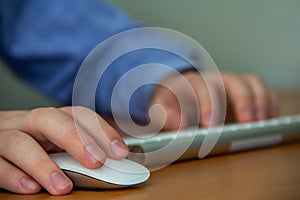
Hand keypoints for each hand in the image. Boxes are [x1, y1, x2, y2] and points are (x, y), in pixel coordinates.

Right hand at [0, 106, 127, 194]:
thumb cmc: (31, 146)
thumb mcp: (55, 144)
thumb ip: (78, 152)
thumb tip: (112, 164)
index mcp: (51, 120)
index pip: (78, 116)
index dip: (101, 130)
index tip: (119, 151)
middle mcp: (29, 124)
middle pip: (50, 119)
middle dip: (76, 139)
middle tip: (96, 162)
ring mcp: (5, 137)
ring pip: (19, 142)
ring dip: (43, 165)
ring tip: (62, 186)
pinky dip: (13, 176)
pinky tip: (31, 188)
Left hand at [151, 71, 278, 129]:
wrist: (179, 91)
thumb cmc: (172, 102)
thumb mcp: (161, 108)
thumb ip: (166, 115)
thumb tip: (178, 124)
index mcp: (192, 83)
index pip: (203, 88)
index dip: (208, 105)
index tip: (210, 124)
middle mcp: (214, 80)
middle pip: (232, 81)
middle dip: (241, 100)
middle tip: (246, 123)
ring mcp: (231, 84)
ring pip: (250, 82)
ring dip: (259, 100)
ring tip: (261, 121)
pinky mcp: (244, 91)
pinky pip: (261, 88)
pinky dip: (269, 100)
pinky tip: (269, 116)